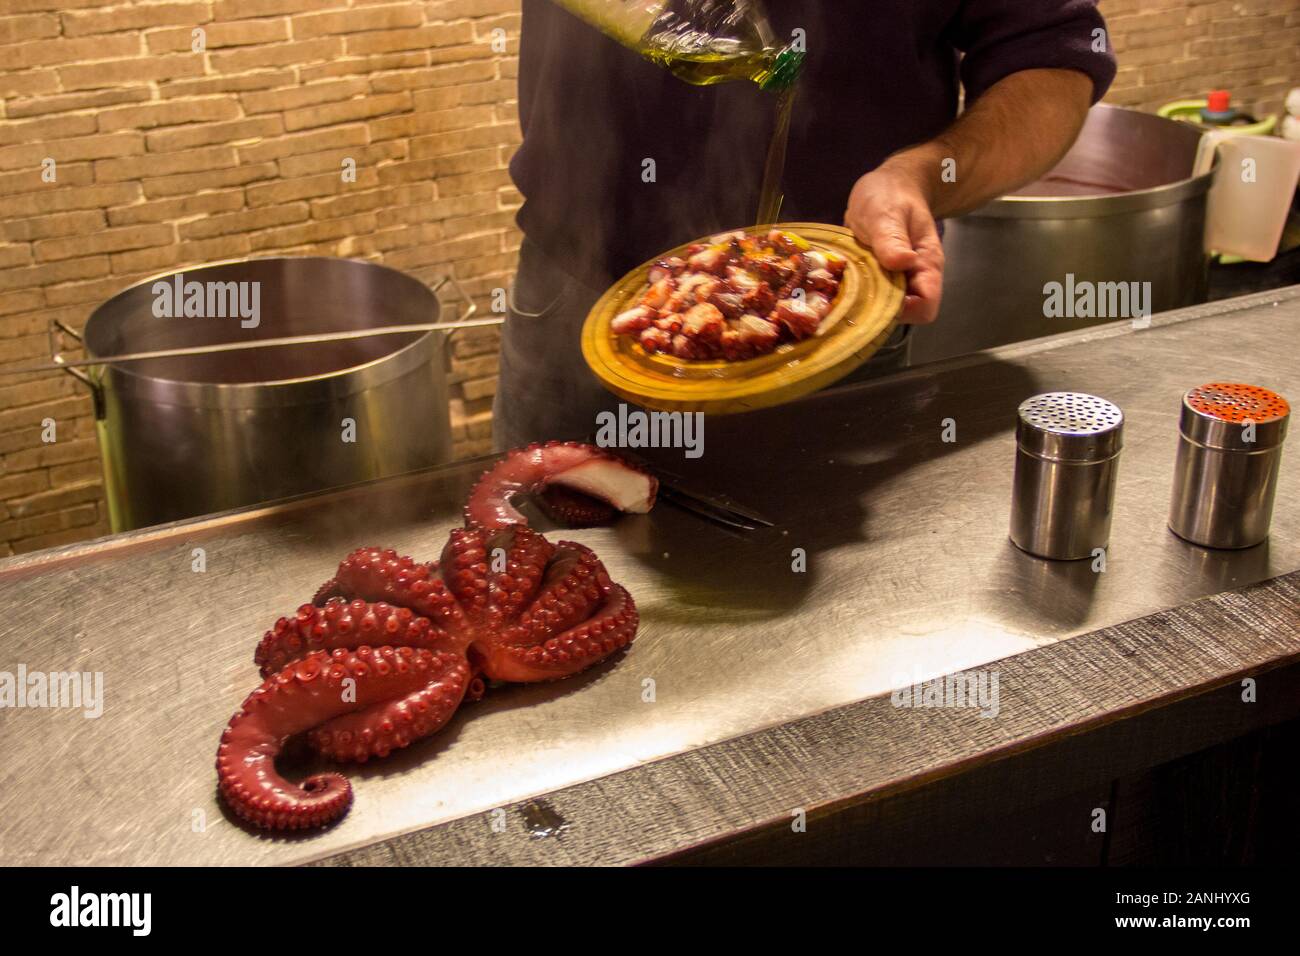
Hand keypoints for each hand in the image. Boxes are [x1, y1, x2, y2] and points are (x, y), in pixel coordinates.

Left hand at [844, 160, 943, 323]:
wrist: (887, 187)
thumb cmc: (892, 196)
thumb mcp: (888, 212)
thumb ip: (893, 238)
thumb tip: (903, 263)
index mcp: (926, 266)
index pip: (925, 307)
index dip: (905, 311)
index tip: (877, 297)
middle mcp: (913, 279)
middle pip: (902, 315)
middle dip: (877, 310)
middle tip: (850, 292)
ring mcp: (894, 281)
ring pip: (881, 309)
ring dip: (862, 303)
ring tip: (842, 285)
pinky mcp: (876, 280)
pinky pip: (867, 298)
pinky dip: (853, 295)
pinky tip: (838, 283)